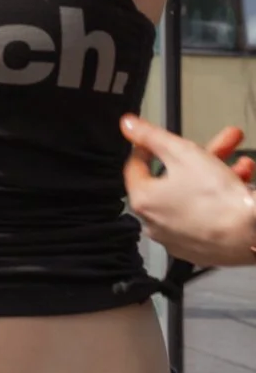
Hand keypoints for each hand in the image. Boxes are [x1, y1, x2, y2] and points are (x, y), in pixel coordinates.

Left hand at [121, 116, 255, 267]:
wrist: (252, 234)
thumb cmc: (218, 199)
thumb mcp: (183, 153)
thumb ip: (151, 135)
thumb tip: (129, 125)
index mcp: (143, 201)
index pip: (136, 166)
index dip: (149, 146)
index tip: (158, 138)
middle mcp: (155, 223)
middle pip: (173, 178)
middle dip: (201, 156)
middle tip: (220, 143)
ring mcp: (178, 237)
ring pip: (194, 195)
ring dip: (217, 174)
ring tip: (241, 163)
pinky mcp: (200, 247)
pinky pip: (205, 215)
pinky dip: (219, 198)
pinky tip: (241, 183)